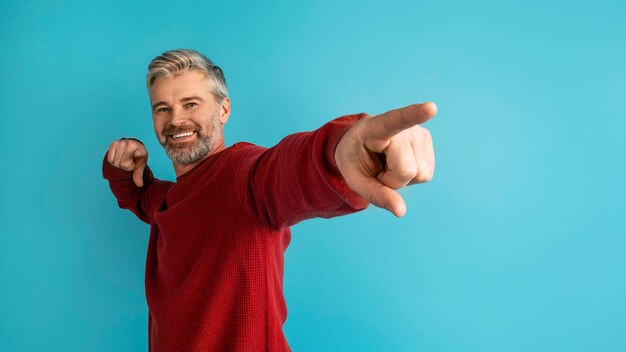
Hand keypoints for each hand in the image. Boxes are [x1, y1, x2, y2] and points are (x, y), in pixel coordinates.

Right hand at [106, 138, 148, 186]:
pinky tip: (119, 157)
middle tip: (129, 161)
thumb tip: (140, 185)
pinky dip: (113, 161)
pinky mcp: (113, 144)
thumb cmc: (137, 157)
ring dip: (119, 164)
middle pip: (122, 164)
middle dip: (125, 166)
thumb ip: (139, 175)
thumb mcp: (140, 165)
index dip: (131, 166)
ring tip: (124, 159)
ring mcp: (121, 143)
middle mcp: (130, 144)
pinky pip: (110, 159)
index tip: (135, 161)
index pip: (130, 163)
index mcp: (140, 149)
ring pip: (116, 162)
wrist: (133, 146)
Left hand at [334, 102, 436, 216]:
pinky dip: (411, 176)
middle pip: (407, 170)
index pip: (397, 120)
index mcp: (377, 127)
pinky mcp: (427, 141)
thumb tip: (401, 211)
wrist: (360, 144)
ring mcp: (419, 132)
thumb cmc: (355, 159)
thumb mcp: (355, 179)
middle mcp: (403, 126)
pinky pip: (426, 175)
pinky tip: (399, 162)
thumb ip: (376, 195)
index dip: (415, 115)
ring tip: (388, 163)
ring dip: (402, 178)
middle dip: (392, 180)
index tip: (431, 108)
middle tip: (378, 168)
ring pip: (421, 175)